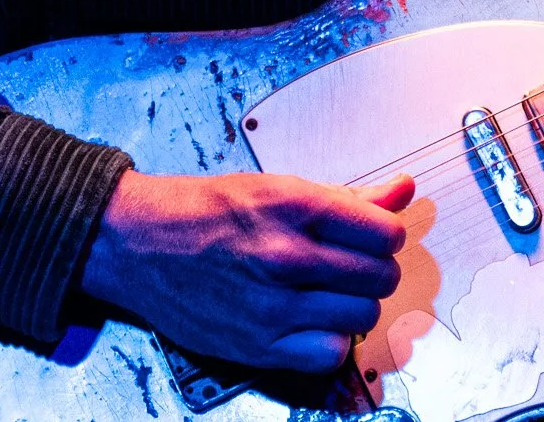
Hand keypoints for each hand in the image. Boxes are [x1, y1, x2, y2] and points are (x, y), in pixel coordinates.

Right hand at [80, 168, 414, 371]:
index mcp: (294, 207)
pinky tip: (315, 323)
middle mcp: (285, 257)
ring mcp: (271, 306)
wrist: (138, 243)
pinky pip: (329, 354)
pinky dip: (331, 342)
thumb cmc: (206, 211)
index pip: (384, 232)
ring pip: (362, 316)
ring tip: (333, 293)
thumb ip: (350, 197)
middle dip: (375, 269)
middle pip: (379, 276)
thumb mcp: (280, 188)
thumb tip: (405, 191)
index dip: (386, 235)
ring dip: (357, 306)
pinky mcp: (256, 346)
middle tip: (353, 265)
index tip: (373, 237)